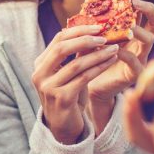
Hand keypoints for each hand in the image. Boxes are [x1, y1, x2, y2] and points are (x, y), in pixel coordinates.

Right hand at [33, 25, 120, 143]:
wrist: (64, 126)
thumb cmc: (69, 96)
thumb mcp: (69, 74)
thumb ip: (75, 55)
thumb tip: (92, 32)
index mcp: (40, 64)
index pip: (58, 39)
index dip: (78, 30)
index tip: (98, 26)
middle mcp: (40, 74)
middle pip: (62, 48)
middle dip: (86, 39)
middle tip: (105, 36)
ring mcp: (48, 87)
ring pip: (76, 64)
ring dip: (98, 55)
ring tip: (113, 49)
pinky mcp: (61, 99)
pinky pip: (84, 78)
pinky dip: (99, 68)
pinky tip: (110, 61)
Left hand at [87, 0, 153, 102]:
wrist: (91, 86)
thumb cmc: (93, 60)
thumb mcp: (93, 38)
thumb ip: (95, 24)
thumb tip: (89, 3)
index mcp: (133, 31)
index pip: (142, 11)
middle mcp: (140, 43)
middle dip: (149, 9)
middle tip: (135, 3)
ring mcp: (140, 58)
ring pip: (150, 40)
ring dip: (138, 30)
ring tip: (127, 27)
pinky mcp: (134, 74)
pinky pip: (136, 63)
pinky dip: (127, 55)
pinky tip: (116, 51)